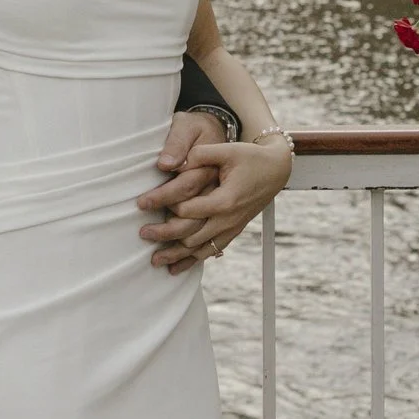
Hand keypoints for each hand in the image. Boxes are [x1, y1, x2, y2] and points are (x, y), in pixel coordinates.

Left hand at [136, 124, 293, 268]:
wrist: (276, 170)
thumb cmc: (250, 157)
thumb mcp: (226, 150)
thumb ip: (200, 155)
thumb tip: (172, 163)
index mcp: (225, 200)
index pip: (188, 209)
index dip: (164, 206)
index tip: (143, 203)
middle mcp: (228, 219)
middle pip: (190, 235)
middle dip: (164, 236)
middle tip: (142, 233)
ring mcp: (231, 228)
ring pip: (200, 249)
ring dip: (177, 256)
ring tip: (154, 260)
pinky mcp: (233, 231)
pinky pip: (212, 251)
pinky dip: (193, 260)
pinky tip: (177, 268)